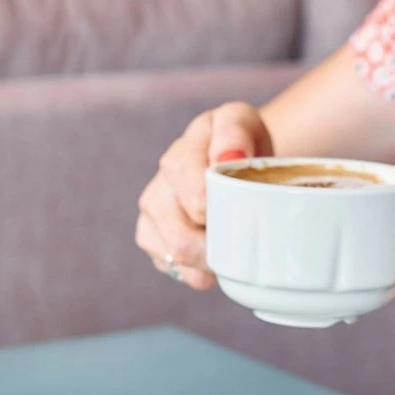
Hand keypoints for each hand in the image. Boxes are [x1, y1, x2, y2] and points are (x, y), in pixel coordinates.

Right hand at [136, 102, 273, 288]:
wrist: (229, 159)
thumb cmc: (239, 144)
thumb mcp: (243, 123)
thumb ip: (234, 132)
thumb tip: (228, 156)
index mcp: (181, 154)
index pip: (195, 197)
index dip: (222, 214)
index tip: (244, 212)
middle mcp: (159, 186)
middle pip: (182, 238)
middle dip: (218, 246)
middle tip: (244, 239)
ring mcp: (151, 214)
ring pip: (177, 256)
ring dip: (210, 260)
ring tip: (232, 247)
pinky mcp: (150, 239)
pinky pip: (175, 269)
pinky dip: (200, 270)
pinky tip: (214, 255)